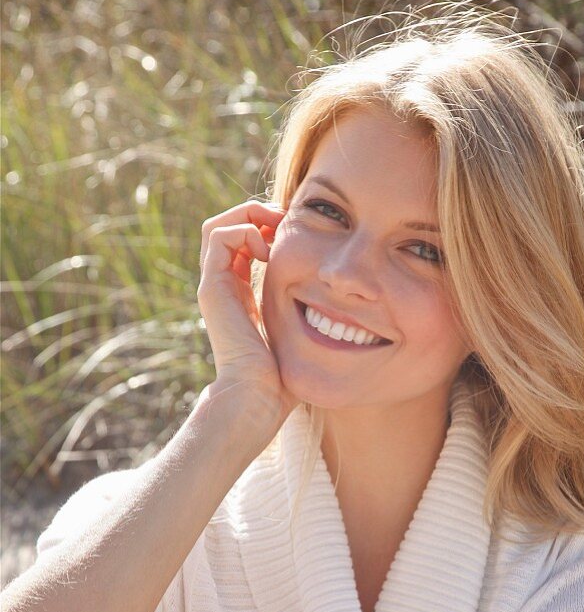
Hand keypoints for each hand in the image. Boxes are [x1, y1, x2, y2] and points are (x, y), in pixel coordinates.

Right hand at [197, 198, 297, 427]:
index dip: (268, 227)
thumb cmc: (283, 375)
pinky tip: (268, 252)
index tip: (297, 234)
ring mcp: (214, 286)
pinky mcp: (213, 288)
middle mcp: (223, 286)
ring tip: (275, 230)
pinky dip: (244, 232)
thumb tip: (342, 307)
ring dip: (249, 218)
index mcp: (240, 292)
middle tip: (285, 222)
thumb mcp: (299, 331)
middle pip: (227, 228)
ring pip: (218, 226)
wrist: (258, 396)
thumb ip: (307, 313)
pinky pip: (219, 237)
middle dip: (257, 215)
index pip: (243, 243)